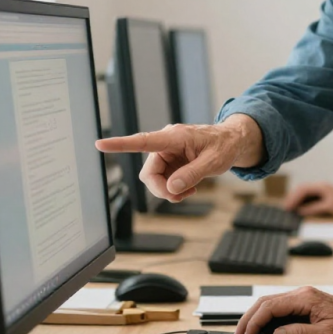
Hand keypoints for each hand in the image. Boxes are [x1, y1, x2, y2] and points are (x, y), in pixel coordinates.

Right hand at [95, 115, 263, 201]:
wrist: (232, 142)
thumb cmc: (224, 146)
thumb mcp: (214, 162)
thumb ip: (192, 174)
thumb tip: (172, 187)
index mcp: (174, 137)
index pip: (143, 141)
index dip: (120, 144)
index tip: (100, 144)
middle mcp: (166, 143)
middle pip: (149, 172)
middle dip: (161, 189)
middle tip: (180, 197)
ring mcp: (167, 154)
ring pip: (154, 179)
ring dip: (168, 191)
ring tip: (189, 192)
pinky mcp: (171, 162)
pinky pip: (163, 180)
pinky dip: (173, 189)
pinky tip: (188, 189)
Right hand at [233, 286, 332, 333]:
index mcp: (305, 298)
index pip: (270, 306)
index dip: (254, 322)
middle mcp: (302, 294)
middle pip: (266, 302)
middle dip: (249, 318)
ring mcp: (303, 298)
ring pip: (271, 303)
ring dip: (256, 317)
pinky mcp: (305, 304)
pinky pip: (279, 308)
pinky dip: (266, 317)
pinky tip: (261, 330)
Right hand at [283, 182, 332, 217]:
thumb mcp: (328, 208)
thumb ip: (313, 208)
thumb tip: (299, 211)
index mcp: (321, 186)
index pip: (302, 189)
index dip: (293, 198)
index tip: (287, 207)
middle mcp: (320, 186)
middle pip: (302, 189)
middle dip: (293, 198)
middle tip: (285, 208)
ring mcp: (322, 191)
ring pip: (305, 193)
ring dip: (297, 200)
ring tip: (290, 209)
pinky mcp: (324, 196)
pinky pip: (310, 197)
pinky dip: (303, 202)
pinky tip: (300, 209)